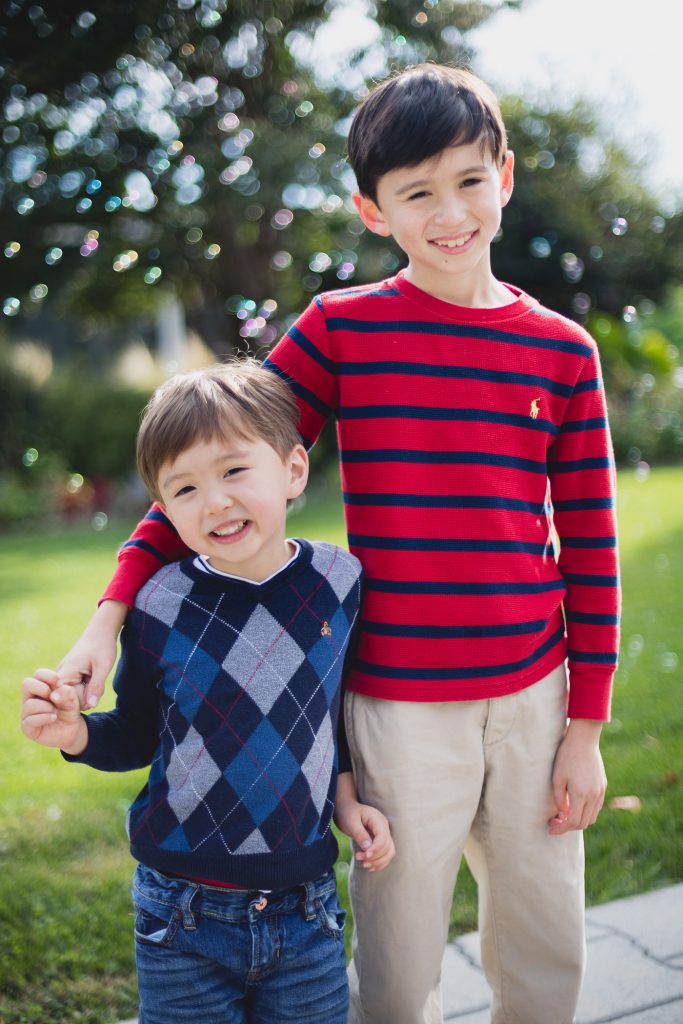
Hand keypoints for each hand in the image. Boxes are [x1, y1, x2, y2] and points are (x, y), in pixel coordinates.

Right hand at [21, 668, 88, 754]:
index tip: (60, 683)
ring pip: (29, 704)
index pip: (38, 674)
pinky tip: (53, 718)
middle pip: (27, 684)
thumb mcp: (73, 698)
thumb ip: (66, 693)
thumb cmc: (69, 709)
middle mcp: (30, 698)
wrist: (72, 729)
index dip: (49, 676)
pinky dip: (44, 718)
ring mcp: (26, 713)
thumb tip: (53, 696)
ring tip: (56, 712)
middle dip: (44, 689)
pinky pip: (30, 720)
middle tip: (55, 698)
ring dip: (47, 707)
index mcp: (40, 687)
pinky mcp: (27, 728)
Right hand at [57, 600, 126, 707]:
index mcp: (64, 672)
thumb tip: (91, 705)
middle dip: (83, 698)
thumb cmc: (102, 646)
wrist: (101, 632)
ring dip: (86, 694)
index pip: (59, 698)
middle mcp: (59, 677)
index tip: (88, 695)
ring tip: (94, 679)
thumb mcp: (103, 665)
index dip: (73, 702)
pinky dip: (86, 690)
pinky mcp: (69, 679)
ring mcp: (63, 678)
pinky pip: (76, 693)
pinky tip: (92, 680)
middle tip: (95, 682)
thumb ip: (96, 686)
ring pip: (73, 698)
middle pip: (67, 701)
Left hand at [335, 796, 395, 871]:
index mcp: (378, 819)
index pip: (383, 837)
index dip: (376, 849)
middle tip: (358, 857)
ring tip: (364, 864)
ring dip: (378, 862)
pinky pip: (385, 854)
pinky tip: (369, 866)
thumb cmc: (348, 814)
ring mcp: (384, 834)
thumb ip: (360, 834)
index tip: (365, 856)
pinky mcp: (380, 841)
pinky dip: (379, 862)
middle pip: (387, 846)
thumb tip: (368, 848)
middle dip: (375, 856)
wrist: (347, 809)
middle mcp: (384, 827)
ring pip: (389, 852)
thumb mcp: (351, 822)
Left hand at [549, 719, 606, 834]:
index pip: (573, 822)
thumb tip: (562, 815)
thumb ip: (558, 799)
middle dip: (569, 827)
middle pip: (583, 823)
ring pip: (592, 817)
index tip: (551, 829)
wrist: (583, 740)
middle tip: (555, 821)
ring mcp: (600, 791)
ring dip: (579, 820)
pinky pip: (596, 807)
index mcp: (581, 794)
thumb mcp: (557, 778)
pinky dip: (586, 812)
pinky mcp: (603, 786)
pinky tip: (575, 805)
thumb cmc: (566, 757)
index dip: (561, 829)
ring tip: (564, 814)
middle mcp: (594, 796)